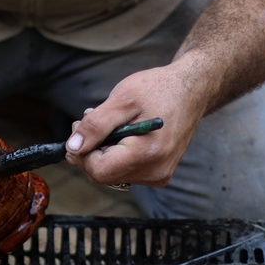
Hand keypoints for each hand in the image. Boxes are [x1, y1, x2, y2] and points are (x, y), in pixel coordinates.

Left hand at [64, 59, 205, 185]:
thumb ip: (96, 125)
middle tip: (90, 122)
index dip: (81, 153)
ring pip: (112, 175)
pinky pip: (125, 172)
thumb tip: (72, 147)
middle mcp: (155, 171)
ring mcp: (159, 175)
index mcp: (147, 153)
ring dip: (102, 152)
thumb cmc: (158, 89)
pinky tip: (123, 135)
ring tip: (111, 125)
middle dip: (90, 151)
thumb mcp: (122, 99)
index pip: (98, 170)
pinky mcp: (159, 174)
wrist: (192, 90)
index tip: (79, 129)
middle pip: (103, 175)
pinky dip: (116, 155)